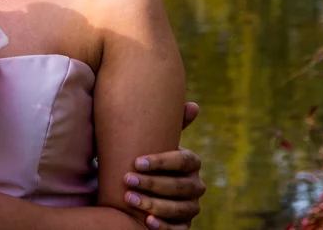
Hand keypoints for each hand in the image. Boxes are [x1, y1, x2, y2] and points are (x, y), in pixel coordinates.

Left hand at [123, 102, 205, 229]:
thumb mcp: (154, 142)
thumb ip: (170, 124)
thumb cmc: (146, 160)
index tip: (136, 162)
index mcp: (191, 163)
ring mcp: (191, 207)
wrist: (142, 185)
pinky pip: (179, 229)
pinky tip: (148, 221)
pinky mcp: (184, 225)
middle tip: (127, 180)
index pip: (183, 161)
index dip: (162, 162)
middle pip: (179, 186)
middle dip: (152, 183)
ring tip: (129, 200)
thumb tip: (194, 106)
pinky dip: (165, 226)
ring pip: (179, 208)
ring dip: (154, 204)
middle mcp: (195, 185)